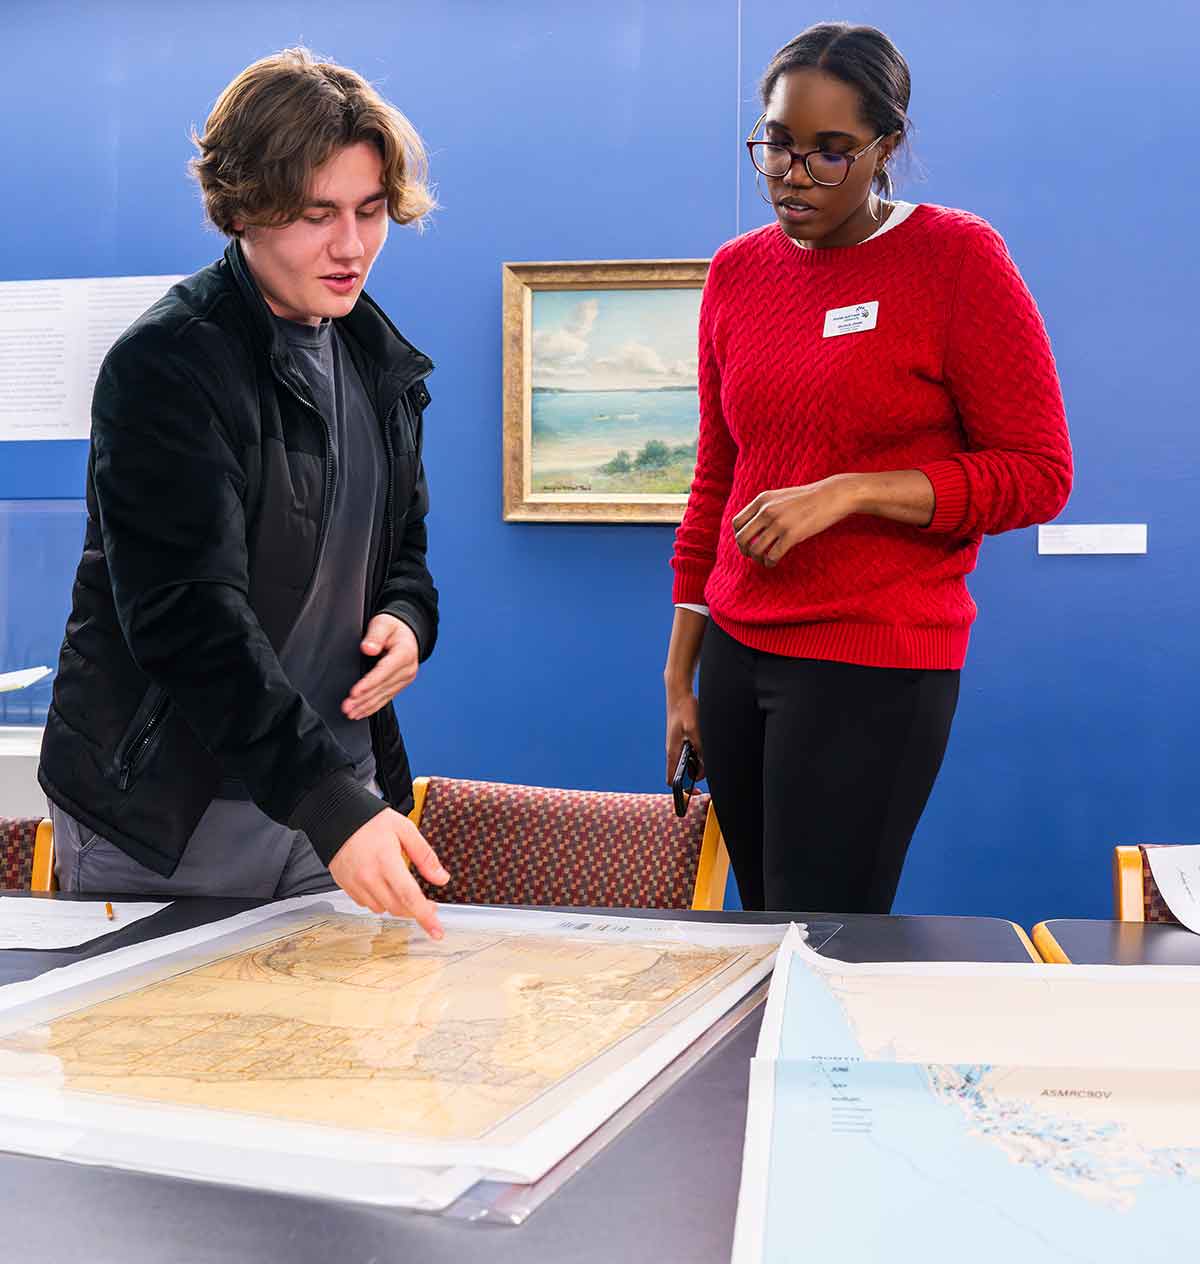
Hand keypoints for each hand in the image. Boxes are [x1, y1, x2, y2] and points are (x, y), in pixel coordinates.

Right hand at [329, 809, 449, 938]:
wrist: (337, 817)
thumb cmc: (371, 821)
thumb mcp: (405, 830)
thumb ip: (425, 856)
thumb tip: (442, 878)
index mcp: (387, 862)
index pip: (409, 896)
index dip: (425, 916)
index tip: (436, 931)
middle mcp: (369, 877)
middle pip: (398, 908)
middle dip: (415, 909)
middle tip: (427, 902)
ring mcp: (355, 884)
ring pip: (383, 909)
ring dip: (397, 904)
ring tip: (401, 886)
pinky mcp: (346, 887)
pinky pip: (367, 904)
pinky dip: (379, 900)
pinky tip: (382, 883)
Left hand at [343, 614, 418, 719]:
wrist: (406, 633)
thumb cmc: (392, 627)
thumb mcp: (383, 624)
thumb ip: (375, 636)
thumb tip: (368, 648)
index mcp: (404, 653)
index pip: (384, 672)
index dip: (368, 683)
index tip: (354, 692)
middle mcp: (407, 669)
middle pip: (382, 687)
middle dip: (363, 699)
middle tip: (346, 707)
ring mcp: (405, 679)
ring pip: (384, 696)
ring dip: (366, 706)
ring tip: (351, 713)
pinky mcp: (400, 685)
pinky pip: (386, 698)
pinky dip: (373, 706)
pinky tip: (362, 712)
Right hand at [665, 687, 704, 785]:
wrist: (679, 693)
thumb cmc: (684, 709)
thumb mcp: (695, 730)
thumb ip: (700, 749)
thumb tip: (706, 765)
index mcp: (672, 752)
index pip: (671, 779)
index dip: (683, 789)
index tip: (696, 791)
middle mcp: (673, 751)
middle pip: (683, 772)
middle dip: (697, 773)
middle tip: (709, 766)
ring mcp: (678, 745)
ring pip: (689, 762)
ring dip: (700, 761)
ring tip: (707, 751)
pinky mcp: (683, 738)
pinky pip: (692, 751)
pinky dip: (700, 752)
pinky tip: (705, 742)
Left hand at [732, 475, 858, 566]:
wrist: (832, 495)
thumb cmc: (808, 498)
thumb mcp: (780, 496)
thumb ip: (765, 508)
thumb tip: (752, 527)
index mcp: (762, 500)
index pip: (736, 523)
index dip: (738, 536)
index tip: (746, 543)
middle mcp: (767, 510)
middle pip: (742, 538)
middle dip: (744, 550)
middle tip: (752, 555)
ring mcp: (779, 523)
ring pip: (755, 549)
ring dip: (757, 559)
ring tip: (764, 560)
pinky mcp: (792, 535)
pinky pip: (772, 555)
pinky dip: (769, 563)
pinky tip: (773, 563)